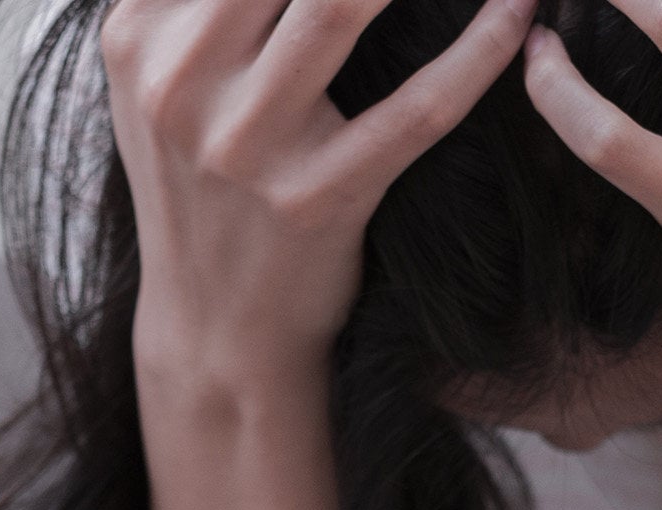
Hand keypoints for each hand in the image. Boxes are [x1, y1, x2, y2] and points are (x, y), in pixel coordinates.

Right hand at [104, 0, 532, 387]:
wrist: (215, 326)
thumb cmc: (204, 178)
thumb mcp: (164, 75)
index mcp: (141, 35)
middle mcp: (181, 83)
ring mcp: (245, 147)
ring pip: (341, 3)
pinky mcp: (317, 202)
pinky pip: (419, 108)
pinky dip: (482, 48)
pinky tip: (520, 8)